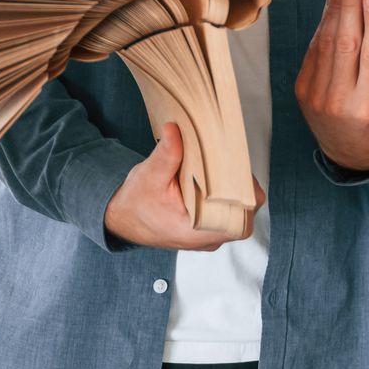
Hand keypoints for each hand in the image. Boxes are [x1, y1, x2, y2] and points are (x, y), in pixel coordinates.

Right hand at [103, 121, 263, 249]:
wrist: (122, 219)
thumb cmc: (137, 202)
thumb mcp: (150, 174)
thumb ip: (166, 153)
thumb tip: (174, 129)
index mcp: (196, 232)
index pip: (241, 220)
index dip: (245, 194)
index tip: (237, 170)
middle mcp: (207, 238)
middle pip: (244, 214)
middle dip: (240, 186)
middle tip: (230, 162)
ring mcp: (208, 236)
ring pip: (237, 213)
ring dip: (233, 190)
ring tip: (223, 168)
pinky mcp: (206, 229)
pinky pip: (227, 214)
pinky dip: (225, 196)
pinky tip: (218, 178)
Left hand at [296, 0, 368, 173]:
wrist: (352, 153)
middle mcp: (339, 101)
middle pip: (344, 43)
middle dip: (348, 5)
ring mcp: (315, 96)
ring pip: (326, 42)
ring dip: (334, 9)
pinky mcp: (302, 88)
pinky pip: (315, 48)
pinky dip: (325, 24)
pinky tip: (335, 4)